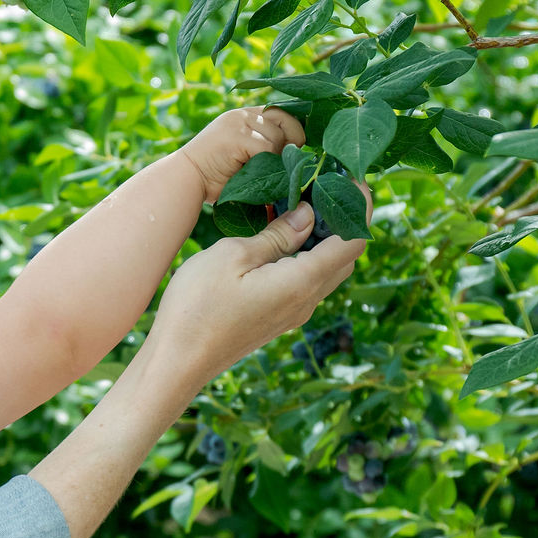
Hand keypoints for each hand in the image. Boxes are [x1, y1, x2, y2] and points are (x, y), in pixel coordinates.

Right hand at [149, 193, 368, 389]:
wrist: (178, 361)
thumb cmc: (198, 306)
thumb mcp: (233, 256)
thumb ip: (277, 235)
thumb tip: (309, 215)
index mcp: (302, 282)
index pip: (353, 240)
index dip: (360, 207)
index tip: (352, 177)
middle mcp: (307, 300)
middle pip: (345, 255)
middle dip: (344, 218)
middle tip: (325, 184)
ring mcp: (294, 312)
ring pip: (327, 268)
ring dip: (324, 236)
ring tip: (302, 204)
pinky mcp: (279, 317)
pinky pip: (307, 280)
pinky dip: (307, 253)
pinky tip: (282, 235)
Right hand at [175, 105, 306, 202]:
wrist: (186, 179)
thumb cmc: (216, 176)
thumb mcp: (245, 156)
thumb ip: (266, 149)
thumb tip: (300, 158)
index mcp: (246, 116)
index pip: (282, 112)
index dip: (294, 131)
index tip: (297, 151)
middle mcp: (243, 114)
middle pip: (285, 120)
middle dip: (293, 142)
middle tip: (287, 164)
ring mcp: (238, 123)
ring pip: (278, 138)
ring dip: (277, 160)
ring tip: (265, 174)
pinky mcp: (236, 136)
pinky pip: (267, 149)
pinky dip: (267, 165)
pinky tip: (257, 176)